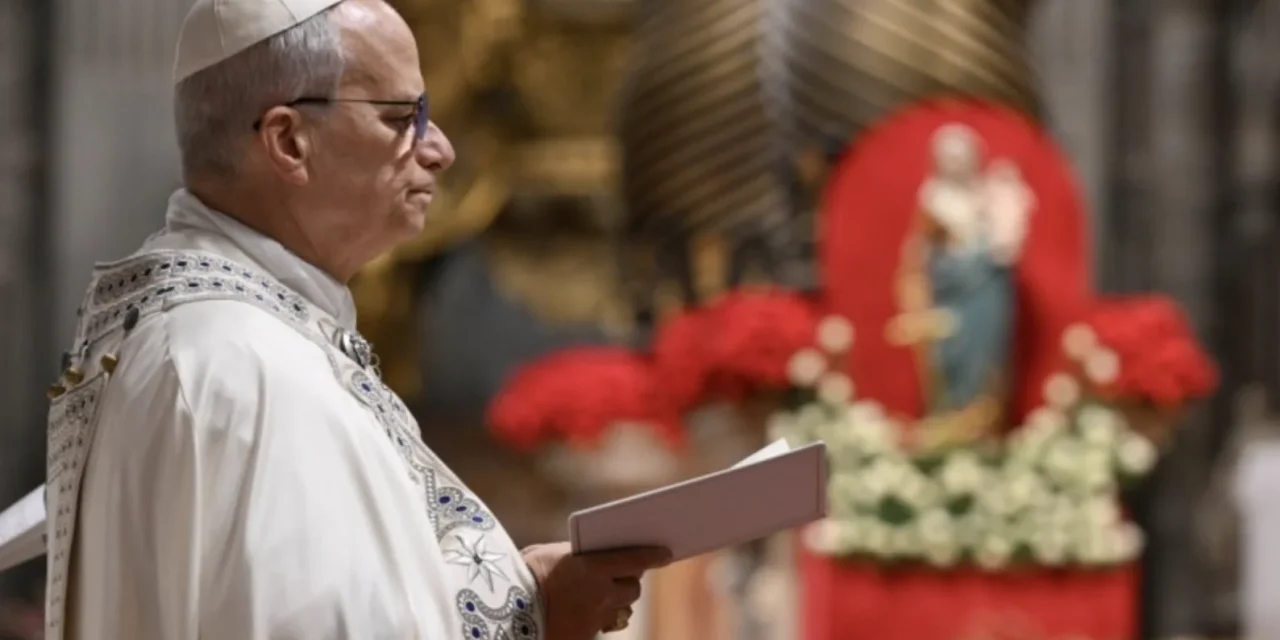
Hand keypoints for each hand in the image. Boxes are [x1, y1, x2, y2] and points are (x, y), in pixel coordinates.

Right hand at [522, 542, 670, 639]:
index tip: (667, 553)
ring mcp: (594, 619)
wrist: (504, 614)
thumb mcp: (547, 554)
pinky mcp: (585, 637)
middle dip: (630, 580)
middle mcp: (600, 594)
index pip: (635, 559)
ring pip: (621, 610)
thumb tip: (587, 556)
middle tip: (625, 572)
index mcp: (592, 567)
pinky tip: (586, 613)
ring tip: (605, 593)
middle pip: (633, 588)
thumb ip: (573, 554)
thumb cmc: (521, 576)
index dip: (654, 556)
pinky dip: (599, 618)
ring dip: (616, 601)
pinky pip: (602, 625)